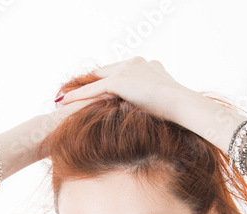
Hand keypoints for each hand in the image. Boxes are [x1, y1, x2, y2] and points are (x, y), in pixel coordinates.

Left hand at [54, 56, 190, 122]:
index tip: (94, 91)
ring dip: (79, 91)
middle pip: (105, 73)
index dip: (105, 82)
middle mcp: (135, 62)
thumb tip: (153, 118)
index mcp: (147, 66)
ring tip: (62, 100)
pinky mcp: (120, 80)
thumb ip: (153, 104)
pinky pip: (93, 89)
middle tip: (72, 94)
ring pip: (97, 81)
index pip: (120, 73)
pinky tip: (63, 102)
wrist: (184, 105)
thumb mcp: (165, 104)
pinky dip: (78, 96)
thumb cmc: (180, 111)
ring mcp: (127, 69)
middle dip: (88, 84)